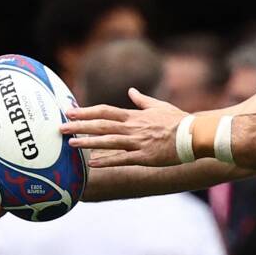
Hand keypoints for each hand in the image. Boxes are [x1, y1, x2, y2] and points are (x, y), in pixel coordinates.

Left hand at [61, 90, 186, 168]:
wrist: (195, 135)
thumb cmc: (179, 120)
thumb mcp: (160, 106)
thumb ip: (142, 100)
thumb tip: (131, 91)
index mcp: (135, 116)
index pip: (105, 111)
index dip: (86, 111)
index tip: (69, 111)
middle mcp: (133, 128)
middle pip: (101, 125)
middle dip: (79, 126)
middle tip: (60, 128)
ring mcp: (138, 142)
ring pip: (107, 141)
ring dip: (87, 142)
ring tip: (70, 144)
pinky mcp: (145, 156)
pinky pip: (122, 159)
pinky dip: (106, 161)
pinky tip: (92, 163)